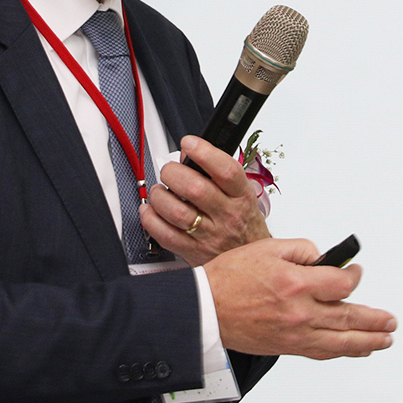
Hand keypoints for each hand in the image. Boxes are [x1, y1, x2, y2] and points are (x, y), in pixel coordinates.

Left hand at [140, 135, 270, 265]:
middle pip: (195, 189)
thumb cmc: (243, 222)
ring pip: (176, 212)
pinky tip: (151, 211)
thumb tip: (188, 154)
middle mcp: (227, 216)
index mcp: (241, 196)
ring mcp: (210, 236)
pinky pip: (165, 235)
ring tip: (159, 191)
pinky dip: (151, 219)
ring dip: (160, 196)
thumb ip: (216, 172)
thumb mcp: (241, 193)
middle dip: (174, 173)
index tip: (189, 143)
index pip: (226, 170)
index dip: (204, 152)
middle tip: (169, 171)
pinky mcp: (193, 252)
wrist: (251, 259)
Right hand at [203, 238, 397, 359]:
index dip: (354, 277)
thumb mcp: (267, 248)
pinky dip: (342, 352)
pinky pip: (322, 353)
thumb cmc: (229, 279)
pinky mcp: (287, 347)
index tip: (356, 272)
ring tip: (385, 339)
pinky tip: (355, 350)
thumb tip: (323, 258)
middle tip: (390, 320)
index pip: (342, 283)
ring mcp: (295, 334)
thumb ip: (301, 250)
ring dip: (368, 341)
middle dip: (375, 319)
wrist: (205, 308)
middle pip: (349, 317)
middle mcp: (300, 312)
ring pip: (341, 341)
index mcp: (296, 283)